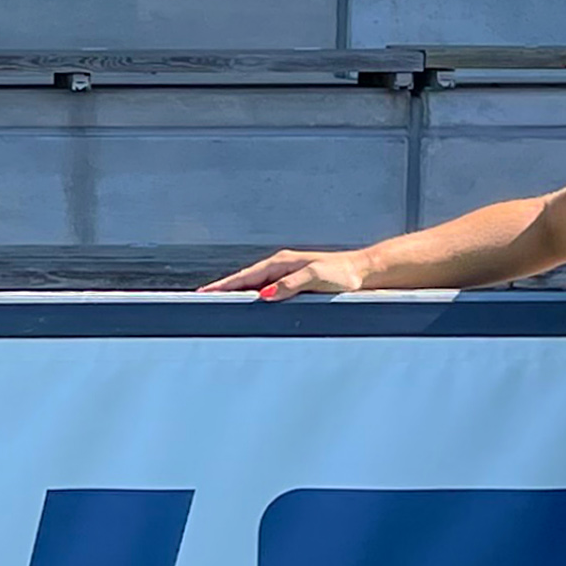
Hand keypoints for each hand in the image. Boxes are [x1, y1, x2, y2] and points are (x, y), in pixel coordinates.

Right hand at [203, 248, 373, 297]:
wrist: (363, 272)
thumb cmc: (342, 274)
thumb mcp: (315, 278)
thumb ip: (289, 285)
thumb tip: (264, 294)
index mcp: (281, 263)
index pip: (245, 277)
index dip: (224, 286)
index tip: (205, 293)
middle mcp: (281, 267)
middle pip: (244, 280)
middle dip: (223, 288)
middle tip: (202, 299)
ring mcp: (286, 274)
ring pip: (254, 285)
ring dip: (236, 292)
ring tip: (217, 302)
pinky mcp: (294, 283)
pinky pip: (266, 290)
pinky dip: (251, 295)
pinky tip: (248, 303)